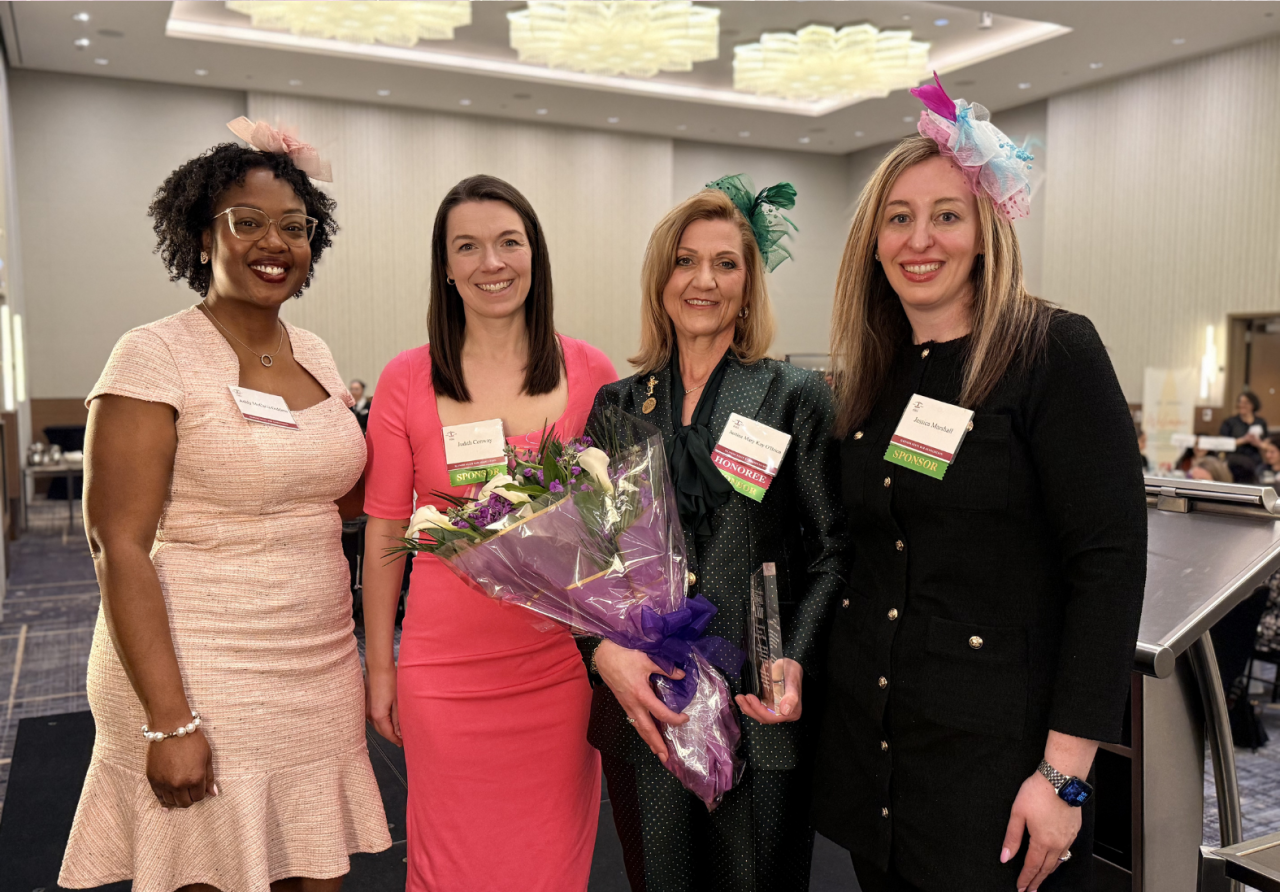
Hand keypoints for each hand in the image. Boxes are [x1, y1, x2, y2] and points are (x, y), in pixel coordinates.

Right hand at [145, 727, 215, 807]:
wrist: (171, 729)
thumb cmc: (192, 740)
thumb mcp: (207, 757)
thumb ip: (209, 777)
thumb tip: (213, 793)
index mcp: (195, 778)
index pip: (199, 797)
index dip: (201, 793)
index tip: (200, 787)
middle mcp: (179, 784)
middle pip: (185, 803)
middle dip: (190, 798)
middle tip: (190, 790)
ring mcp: (165, 783)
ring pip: (172, 802)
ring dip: (177, 800)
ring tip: (180, 793)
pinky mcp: (153, 780)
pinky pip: (159, 797)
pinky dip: (164, 801)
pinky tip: (166, 805)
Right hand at [366, 662, 401, 746]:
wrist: (378, 667)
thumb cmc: (390, 681)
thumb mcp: (398, 702)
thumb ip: (398, 719)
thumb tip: (400, 733)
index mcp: (378, 715)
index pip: (387, 734)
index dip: (396, 740)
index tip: (402, 743)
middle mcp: (369, 714)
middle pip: (381, 731)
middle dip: (390, 736)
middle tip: (401, 739)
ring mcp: (365, 709)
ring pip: (376, 725)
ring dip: (385, 729)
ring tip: (396, 730)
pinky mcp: (365, 704)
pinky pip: (373, 717)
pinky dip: (380, 721)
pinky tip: (387, 719)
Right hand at [593, 640, 687, 761]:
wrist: (603, 655)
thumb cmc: (625, 655)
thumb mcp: (648, 659)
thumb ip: (666, 669)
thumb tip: (682, 675)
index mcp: (641, 694)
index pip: (660, 713)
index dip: (674, 718)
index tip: (685, 718)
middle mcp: (633, 704)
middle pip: (646, 729)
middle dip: (656, 744)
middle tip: (666, 758)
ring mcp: (626, 705)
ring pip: (638, 727)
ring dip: (648, 741)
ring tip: (657, 752)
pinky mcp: (623, 703)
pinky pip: (633, 721)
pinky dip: (642, 731)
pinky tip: (646, 734)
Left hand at [735, 658, 802, 723]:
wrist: (790, 666)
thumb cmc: (792, 671)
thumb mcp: (792, 679)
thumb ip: (791, 696)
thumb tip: (785, 711)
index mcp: (793, 712)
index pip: (772, 717)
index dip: (759, 709)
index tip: (749, 697)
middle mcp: (786, 715)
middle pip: (765, 718)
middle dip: (750, 709)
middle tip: (740, 697)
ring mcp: (778, 711)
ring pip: (761, 715)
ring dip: (748, 708)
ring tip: (739, 698)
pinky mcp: (772, 707)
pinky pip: (760, 711)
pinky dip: (750, 707)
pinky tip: (743, 702)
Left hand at [1001, 772, 1080, 891]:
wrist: (1061, 779)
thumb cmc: (1037, 792)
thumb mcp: (1017, 814)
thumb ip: (1012, 838)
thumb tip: (1005, 857)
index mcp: (1042, 841)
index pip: (1032, 866)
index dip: (1025, 879)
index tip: (1020, 888)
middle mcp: (1057, 843)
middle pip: (1046, 868)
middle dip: (1036, 881)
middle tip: (1030, 891)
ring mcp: (1068, 837)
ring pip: (1058, 862)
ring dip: (1048, 872)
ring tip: (1041, 879)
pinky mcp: (1074, 830)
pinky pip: (1066, 851)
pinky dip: (1059, 860)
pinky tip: (1055, 860)